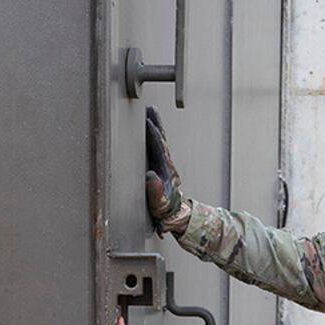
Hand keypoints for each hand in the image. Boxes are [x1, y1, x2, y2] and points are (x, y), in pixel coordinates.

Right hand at [145, 106, 189, 233]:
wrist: (177, 216)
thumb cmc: (167, 212)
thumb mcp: (160, 205)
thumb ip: (155, 192)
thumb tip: (150, 176)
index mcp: (166, 171)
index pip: (159, 147)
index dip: (153, 134)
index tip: (147, 121)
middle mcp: (167, 165)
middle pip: (162, 139)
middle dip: (156, 123)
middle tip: (150, 108)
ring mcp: (166, 165)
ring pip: (161, 141)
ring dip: (156, 126)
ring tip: (150, 113)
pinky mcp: (162, 167)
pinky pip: (158, 147)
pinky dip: (155, 136)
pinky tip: (150, 131)